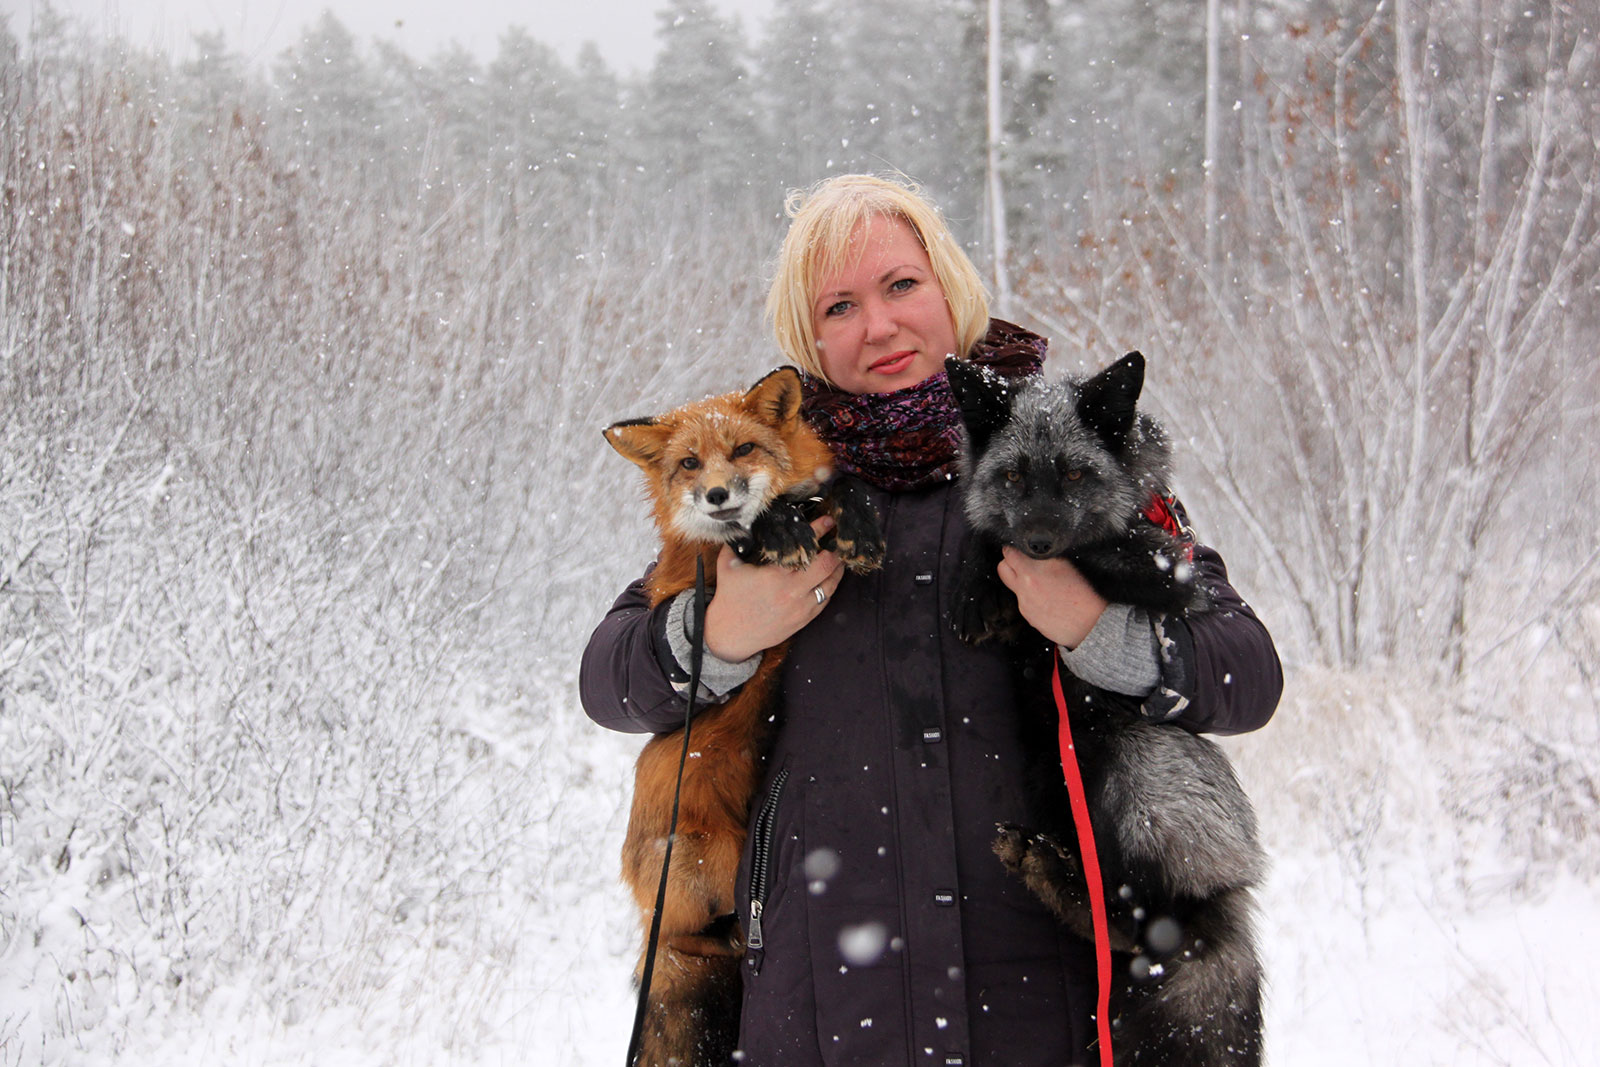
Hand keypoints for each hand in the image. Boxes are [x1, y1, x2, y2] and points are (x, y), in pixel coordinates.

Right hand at [703, 516, 843, 661]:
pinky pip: (826, 599)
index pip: (805, 547)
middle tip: (835, 538)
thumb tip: (744, 522)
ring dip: (836, 568)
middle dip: (833, 550)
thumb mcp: (728, 565)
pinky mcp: (805, 619)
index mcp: (775, 575)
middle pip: (827, 565)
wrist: (730, 636)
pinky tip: (830, 576)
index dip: (819, 530)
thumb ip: (737, 542)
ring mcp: (802, 608)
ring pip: (831, 584)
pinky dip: (830, 585)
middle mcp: (793, 592)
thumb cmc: (729, 599)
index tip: (828, 521)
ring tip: (837, 555)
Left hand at [997, 548, 1107, 648]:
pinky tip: (1048, 598)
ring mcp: (1025, 605)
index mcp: (1032, 572)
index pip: (1009, 553)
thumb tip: (1036, 549)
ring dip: (1023, 582)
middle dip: (1010, 563)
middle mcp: (1024, 588)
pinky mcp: (1029, 618)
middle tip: (1023, 561)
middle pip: (1003, 568)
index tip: (1020, 548)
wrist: (1092, 626)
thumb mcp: (1068, 566)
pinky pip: (1025, 602)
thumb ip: (1047, 556)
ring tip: (1044, 583)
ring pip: (1014, 586)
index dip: (1014, 548)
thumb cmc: (1086, 596)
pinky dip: (1032, 598)